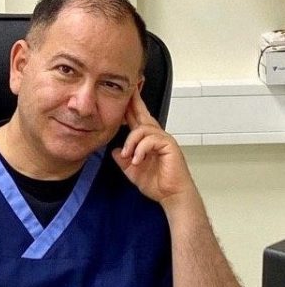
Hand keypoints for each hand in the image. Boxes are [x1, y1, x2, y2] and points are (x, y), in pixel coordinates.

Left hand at [111, 88, 194, 207]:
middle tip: (128, 91)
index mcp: (147, 141)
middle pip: (144, 115)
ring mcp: (164, 140)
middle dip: (134, 103)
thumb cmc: (157, 184)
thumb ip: (123, 161)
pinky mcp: (169, 146)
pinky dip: (140, 150)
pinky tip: (136, 160)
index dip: (131, 108)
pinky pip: (151, 140)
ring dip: (131, 142)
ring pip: (143, 129)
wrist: (171, 195)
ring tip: (127, 156)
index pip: (137, 120)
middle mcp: (156, 137)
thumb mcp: (132, 171)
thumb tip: (114, 151)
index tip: (124, 96)